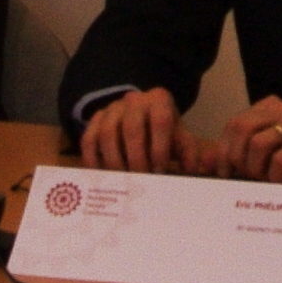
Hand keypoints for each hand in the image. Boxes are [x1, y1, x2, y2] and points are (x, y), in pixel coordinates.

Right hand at [78, 86, 203, 173]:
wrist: (142, 118)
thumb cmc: (163, 134)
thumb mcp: (179, 138)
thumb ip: (189, 153)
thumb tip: (193, 172)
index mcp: (159, 100)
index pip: (161, 121)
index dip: (160, 148)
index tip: (160, 172)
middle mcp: (134, 100)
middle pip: (132, 128)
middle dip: (136, 158)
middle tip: (139, 181)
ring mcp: (112, 108)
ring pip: (108, 133)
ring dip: (114, 161)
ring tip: (122, 182)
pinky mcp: (94, 120)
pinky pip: (88, 139)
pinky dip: (93, 160)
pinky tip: (100, 177)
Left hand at [200, 95, 281, 189]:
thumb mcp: (265, 156)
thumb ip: (238, 154)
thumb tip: (203, 161)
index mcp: (269, 108)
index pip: (233, 124)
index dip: (224, 152)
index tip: (227, 175)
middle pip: (240, 128)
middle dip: (236, 158)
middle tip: (245, 178)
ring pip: (256, 144)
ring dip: (256, 170)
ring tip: (266, 181)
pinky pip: (278, 160)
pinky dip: (275, 177)